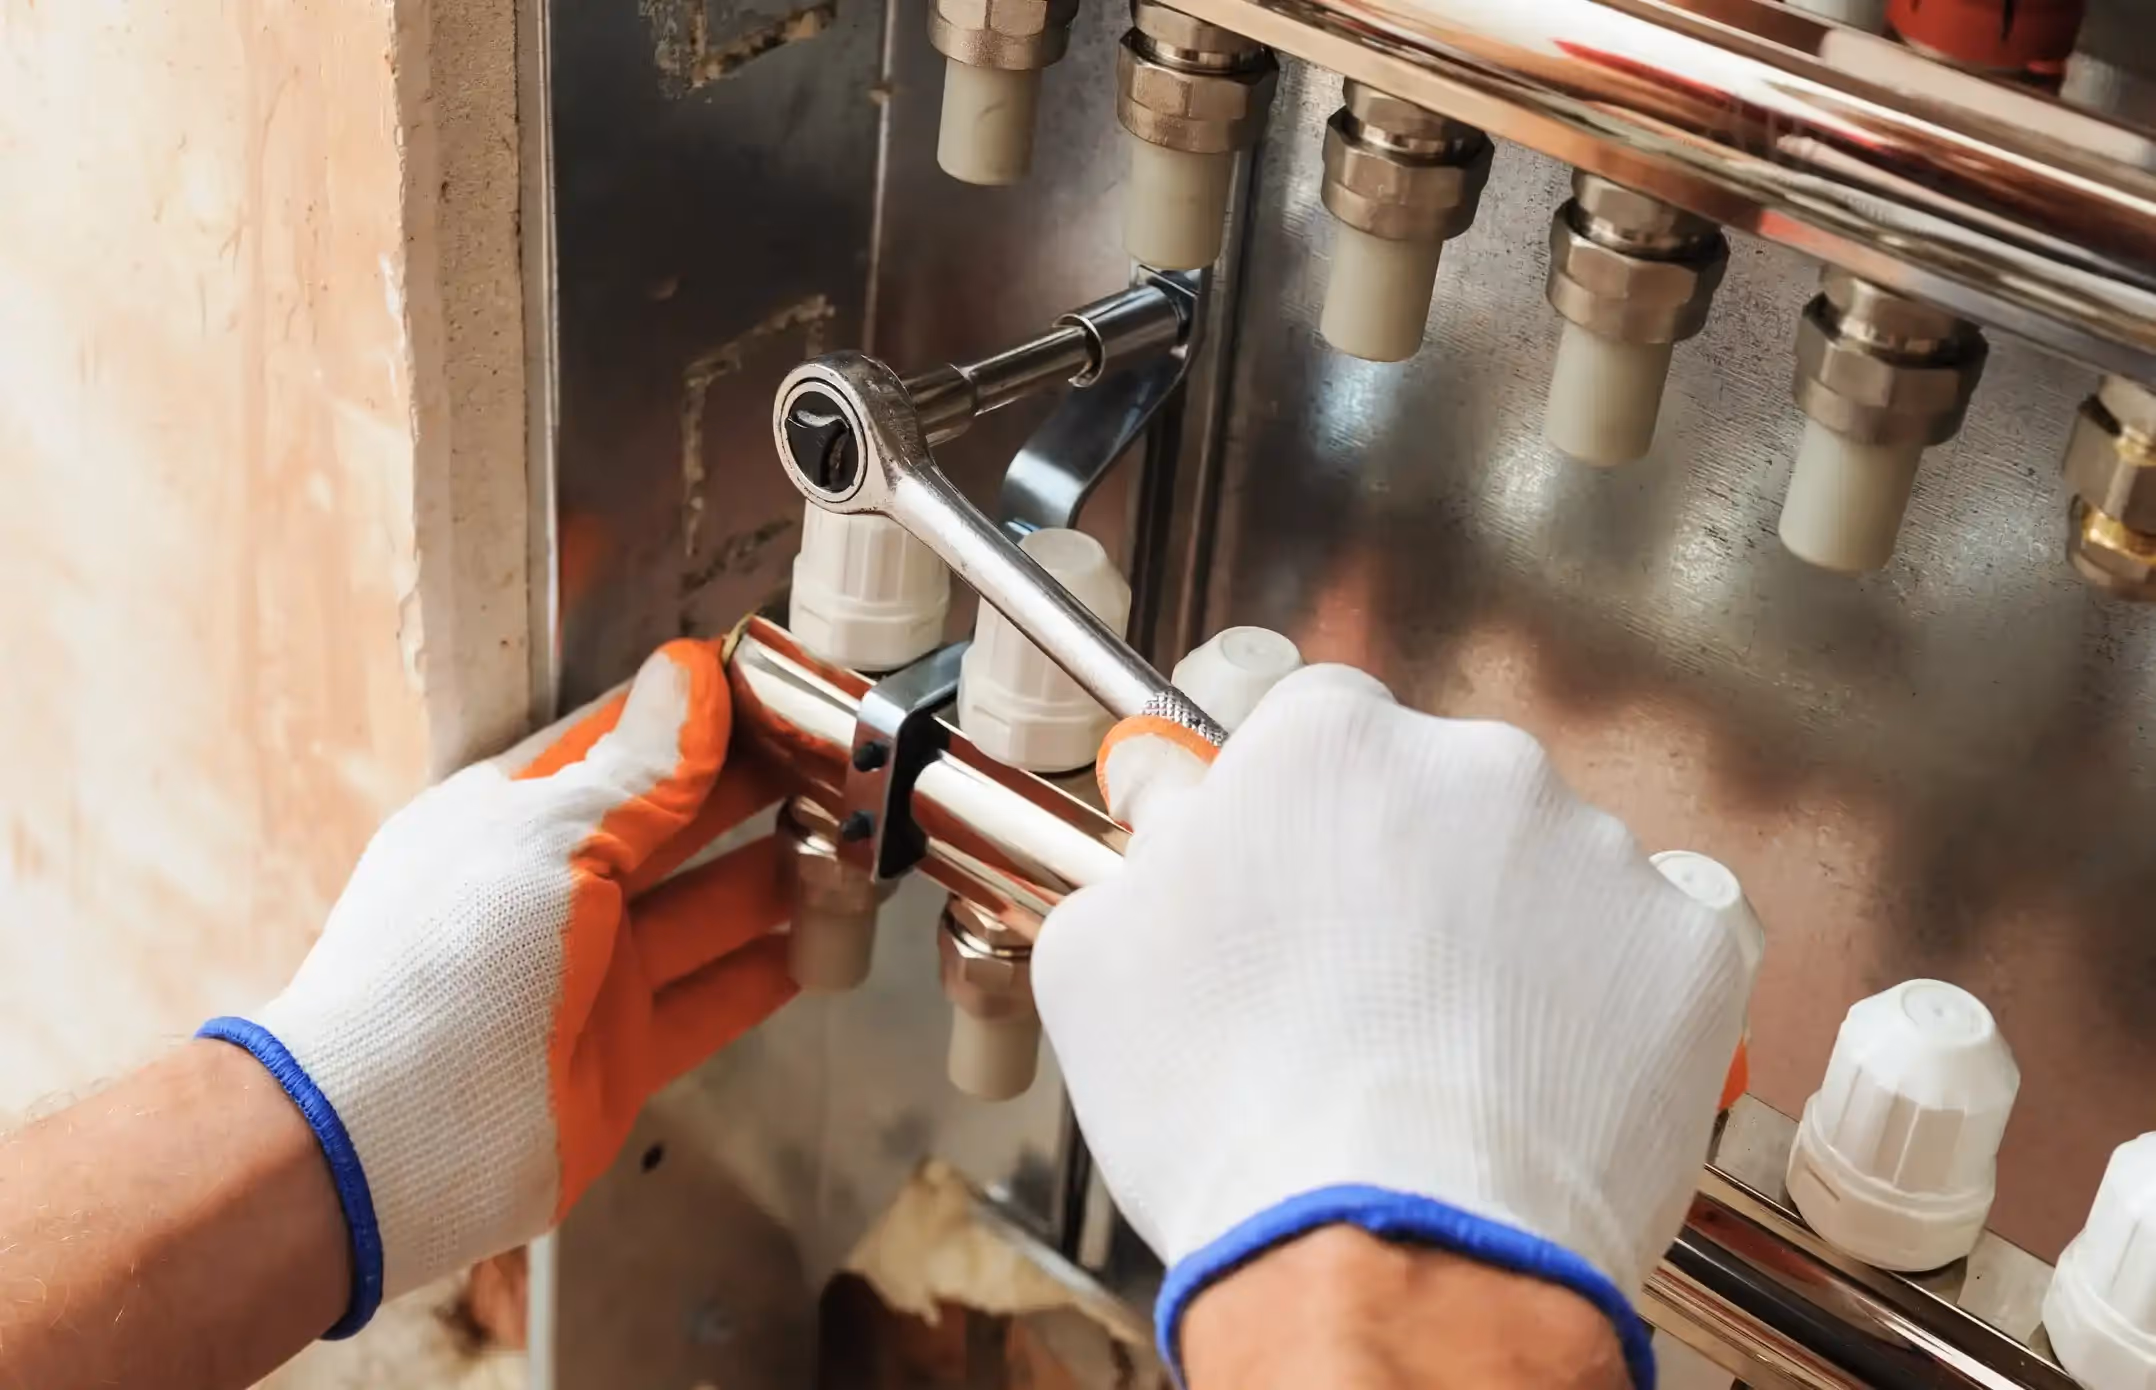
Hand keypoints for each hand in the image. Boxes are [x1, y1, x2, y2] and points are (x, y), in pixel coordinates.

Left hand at [201, 640, 793, 1335]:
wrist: (390, 1139)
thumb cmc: (446, 964)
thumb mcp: (546, 837)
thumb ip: (637, 769)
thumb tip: (692, 675)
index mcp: (514, 814)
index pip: (622, 740)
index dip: (699, 711)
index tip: (781, 686)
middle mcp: (554, 886)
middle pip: (674, 821)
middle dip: (754, 789)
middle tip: (840, 763)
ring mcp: (590, 973)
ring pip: (705, 909)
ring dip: (775, 878)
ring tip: (853, 845)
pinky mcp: (621, 1052)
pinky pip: (712, 1000)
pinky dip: (768, 973)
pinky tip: (824, 947)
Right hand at [1036, 667, 1755, 1386]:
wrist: (1392, 1255)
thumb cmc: (1237, 1117)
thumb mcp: (1098, 960)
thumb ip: (1150, 846)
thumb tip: (1175, 806)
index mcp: (1330, 744)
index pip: (1323, 730)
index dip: (1306, 818)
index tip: (1301, 879)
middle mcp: (1476, 765)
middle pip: (1442, 793)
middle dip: (1415, 871)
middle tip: (1372, 988)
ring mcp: (1598, 852)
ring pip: (1548, 871)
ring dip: (1512, 934)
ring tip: (1456, 1053)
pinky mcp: (1688, 947)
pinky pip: (1644, 951)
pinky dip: (1605, 1003)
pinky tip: (1544, 1076)